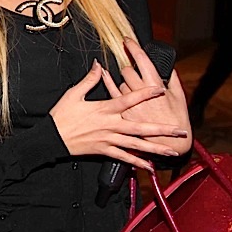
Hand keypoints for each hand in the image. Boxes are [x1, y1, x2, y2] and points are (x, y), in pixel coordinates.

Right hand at [49, 62, 187, 169]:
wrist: (52, 137)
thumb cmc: (62, 115)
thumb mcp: (74, 93)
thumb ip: (90, 79)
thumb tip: (99, 65)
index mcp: (104, 109)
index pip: (128, 99)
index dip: (145, 94)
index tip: (160, 90)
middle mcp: (110, 125)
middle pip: (140, 127)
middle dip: (161, 129)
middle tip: (179, 131)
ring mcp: (108, 139)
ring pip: (136, 145)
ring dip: (155, 148)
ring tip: (171, 151)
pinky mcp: (104, 150)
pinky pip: (123, 158)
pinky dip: (137, 162)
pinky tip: (149, 166)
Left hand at [102, 39, 191, 154]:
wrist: (171, 143)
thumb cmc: (177, 118)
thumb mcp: (179, 96)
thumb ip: (172, 78)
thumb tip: (167, 65)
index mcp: (155, 86)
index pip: (142, 61)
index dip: (134, 48)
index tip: (128, 39)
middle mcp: (141, 94)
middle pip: (128, 71)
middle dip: (130, 67)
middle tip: (133, 66)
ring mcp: (130, 104)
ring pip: (121, 84)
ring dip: (124, 80)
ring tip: (129, 83)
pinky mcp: (124, 113)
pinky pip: (112, 95)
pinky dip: (108, 83)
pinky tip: (104, 75)